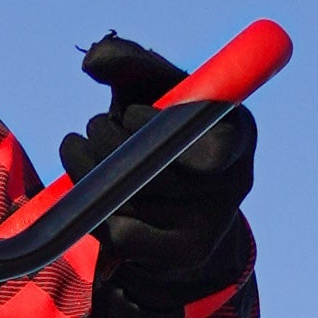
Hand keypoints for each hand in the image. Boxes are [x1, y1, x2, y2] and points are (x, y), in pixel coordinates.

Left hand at [56, 35, 255, 302]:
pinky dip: (94, 207)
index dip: (155, 117)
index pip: (205, 116)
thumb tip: (94, 61)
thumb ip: (132, 67)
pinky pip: (123, 230)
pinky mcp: (181, 256)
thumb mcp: (156, 96)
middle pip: (159, 154)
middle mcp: (235, 179)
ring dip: (90, 166)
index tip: (126, 111)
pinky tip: (84, 190)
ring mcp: (212, 222)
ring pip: (135, 191)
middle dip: (110, 136)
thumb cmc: (165, 143)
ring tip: (78, 149)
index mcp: (238, 130)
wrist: (177, 227)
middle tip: (94, 126)